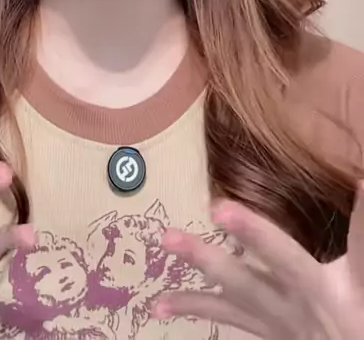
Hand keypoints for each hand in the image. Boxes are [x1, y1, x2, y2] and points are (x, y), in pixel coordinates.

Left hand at [152, 183, 363, 338]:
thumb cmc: (358, 315)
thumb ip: (361, 235)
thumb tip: (363, 182)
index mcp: (341, 287)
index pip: (359, 246)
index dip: (354, 218)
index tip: (361, 180)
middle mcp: (309, 304)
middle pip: (283, 264)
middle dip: (251, 235)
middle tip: (219, 207)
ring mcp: (282, 321)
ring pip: (237, 292)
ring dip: (202, 260)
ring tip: (167, 240)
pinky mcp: (266, 332)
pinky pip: (225, 317)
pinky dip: (193, 306)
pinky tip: (160, 303)